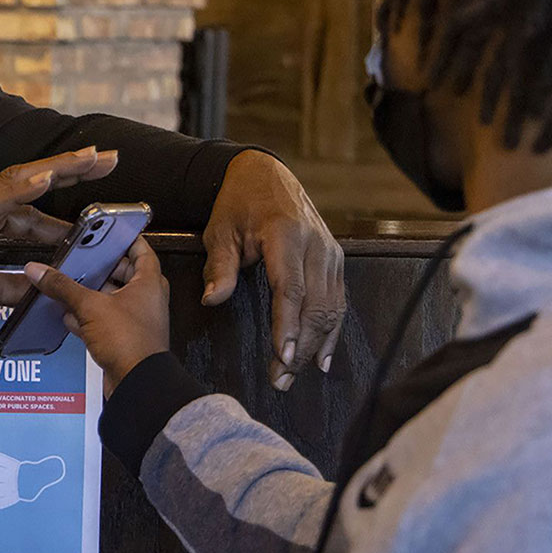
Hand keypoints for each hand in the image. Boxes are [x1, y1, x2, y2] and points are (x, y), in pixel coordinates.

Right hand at [0, 146, 118, 321]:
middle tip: (110, 158)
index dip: (65, 199)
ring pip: (19, 180)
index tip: (99, 200)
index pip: (33, 205)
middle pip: (33, 181)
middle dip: (73, 169)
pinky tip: (46, 177)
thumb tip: (39, 287)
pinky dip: (21, 187)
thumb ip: (10, 285)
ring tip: (90, 158)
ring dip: (57, 168)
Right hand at [26, 238, 169, 397]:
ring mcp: (137, 321)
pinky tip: (70, 317)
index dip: (125, 238)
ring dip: (92, 293)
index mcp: (149, 283)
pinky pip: (105, 321)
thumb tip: (41, 271)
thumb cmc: (131, 343)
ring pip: (112, 298)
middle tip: (84, 259)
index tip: (109, 231)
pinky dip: (88, 318)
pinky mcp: (125, 339)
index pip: (141, 250)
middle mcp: (147, 300)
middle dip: (101, 268)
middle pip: (124, 274)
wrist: (137, 383)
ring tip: (71, 286)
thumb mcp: (89, 306)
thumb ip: (62, 286)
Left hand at [202, 151, 344, 390]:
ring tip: (295, 375)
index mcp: (285, 235)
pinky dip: (331, 330)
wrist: (264, 173)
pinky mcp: (335, 259)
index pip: (291, 289)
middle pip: (315, 306)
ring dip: (315, 345)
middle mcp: (315, 245)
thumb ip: (220, 266)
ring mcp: (330, 252)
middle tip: (281, 379)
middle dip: (300, 346)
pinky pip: (338, 300)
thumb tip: (213, 300)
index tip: (282, 355)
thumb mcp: (220, 230)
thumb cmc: (237, 202)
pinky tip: (321, 357)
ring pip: (331, 307)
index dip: (288, 325)